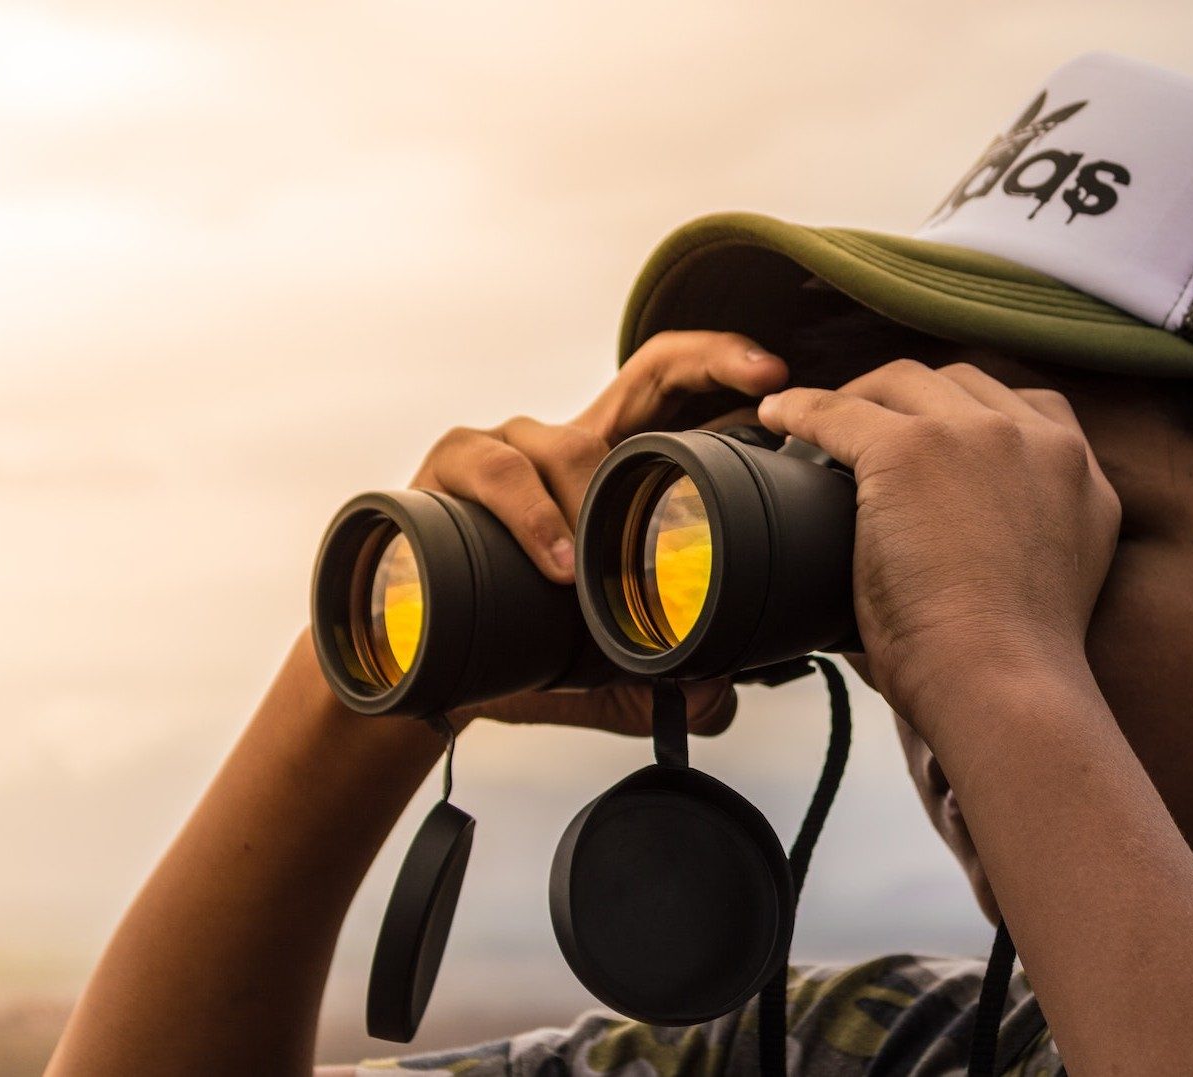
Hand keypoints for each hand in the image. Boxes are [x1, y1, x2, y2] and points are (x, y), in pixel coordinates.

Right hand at [404, 331, 790, 735]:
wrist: (411, 664)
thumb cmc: (508, 642)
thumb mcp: (601, 666)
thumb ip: (664, 678)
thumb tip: (721, 699)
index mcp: (610, 474)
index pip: (678, 397)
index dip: (729, 372)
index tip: (781, 378)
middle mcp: (565, 445)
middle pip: (647, 372)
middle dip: (711, 360)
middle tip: (765, 380)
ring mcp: (509, 446)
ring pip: (566, 441)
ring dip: (592, 499)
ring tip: (598, 566)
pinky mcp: (450, 465)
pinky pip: (494, 470)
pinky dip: (531, 516)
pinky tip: (554, 563)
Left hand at [756, 359, 1118, 727]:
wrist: (1002, 682)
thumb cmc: (1006, 667)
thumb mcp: (1044, 577)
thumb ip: (1015, 534)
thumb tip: (946, 548)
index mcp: (1080, 474)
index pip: (1025, 407)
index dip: (968, 413)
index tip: (932, 435)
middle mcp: (1040, 440)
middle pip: (960, 383)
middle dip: (909, 398)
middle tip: (863, 427)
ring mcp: (977, 436)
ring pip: (902, 383)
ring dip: (859, 398)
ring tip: (818, 426)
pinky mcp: (911, 449)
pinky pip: (838, 411)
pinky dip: (800, 411)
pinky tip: (776, 420)